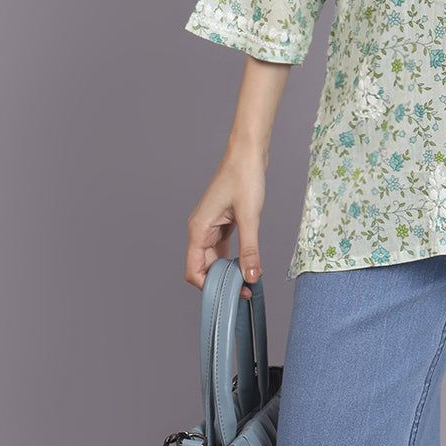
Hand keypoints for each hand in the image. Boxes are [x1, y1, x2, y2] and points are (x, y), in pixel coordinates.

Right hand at [186, 147, 266, 302]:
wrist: (248, 152)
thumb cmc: (244, 176)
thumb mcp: (250, 216)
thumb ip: (250, 249)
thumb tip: (251, 277)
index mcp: (198, 229)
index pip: (193, 270)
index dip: (208, 287)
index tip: (230, 294)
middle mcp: (200, 229)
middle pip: (203, 267)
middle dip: (222, 281)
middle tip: (245, 290)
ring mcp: (210, 226)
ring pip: (214, 258)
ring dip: (228, 271)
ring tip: (248, 280)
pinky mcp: (222, 222)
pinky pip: (222, 247)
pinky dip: (233, 258)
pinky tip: (248, 264)